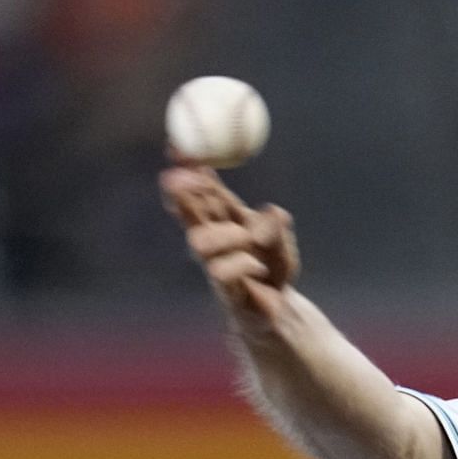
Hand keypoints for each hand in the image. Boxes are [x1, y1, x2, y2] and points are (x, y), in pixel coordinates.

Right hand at [161, 163, 300, 327]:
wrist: (279, 309)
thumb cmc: (274, 269)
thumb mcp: (282, 242)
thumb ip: (277, 227)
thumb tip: (273, 210)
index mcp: (224, 221)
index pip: (202, 192)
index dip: (188, 170)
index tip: (176, 148)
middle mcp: (213, 240)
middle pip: (190, 214)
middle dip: (184, 194)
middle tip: (182, 178)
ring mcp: (215, 264)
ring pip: (200, 242)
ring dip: (224, 235)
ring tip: (248, 240)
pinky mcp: (224, 289)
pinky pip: (221, 271)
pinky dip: (242, 263)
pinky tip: (257, 266)